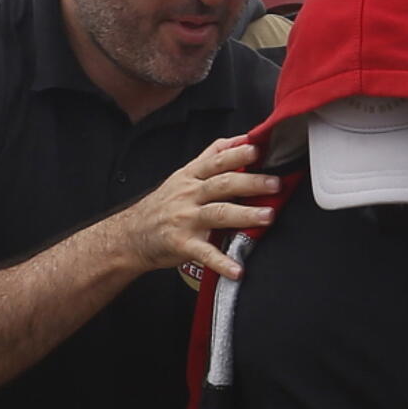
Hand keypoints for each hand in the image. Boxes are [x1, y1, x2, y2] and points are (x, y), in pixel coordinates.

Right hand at [121, 136, 279, 279]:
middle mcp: (189, 195)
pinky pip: (205, 253)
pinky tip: (238, 270)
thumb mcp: (183, 175)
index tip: (258, 149)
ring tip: (268, 216)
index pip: (216, 161)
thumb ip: (211, 156)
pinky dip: (222, 262)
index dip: (237, 154)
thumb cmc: (164, 204)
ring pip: (218, 213)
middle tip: (275, 184)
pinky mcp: (182, 244)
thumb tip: (240, 138)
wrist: (131, 235)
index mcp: (191, 176)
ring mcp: (186, 219)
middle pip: (222, 184)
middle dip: (251, 183)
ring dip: (245, 215)